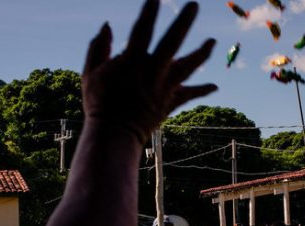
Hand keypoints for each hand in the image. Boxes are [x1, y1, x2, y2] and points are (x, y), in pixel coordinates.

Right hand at [82, 0, 216, 144]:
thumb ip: (98, 47)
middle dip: (184, 22)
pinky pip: (190, 95)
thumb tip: (107, 25)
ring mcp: (165, 87)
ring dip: (201, 52)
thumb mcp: (90, 73)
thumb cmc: (99, 103)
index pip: (142, 30)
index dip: (149, 12)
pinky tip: (215, 86)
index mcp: (132, 61)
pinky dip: (202, 90)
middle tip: (194, 5)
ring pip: (188, 66)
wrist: (115, 134)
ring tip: (212, 41)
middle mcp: (153, 71)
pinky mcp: (171, 102)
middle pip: (172, 41)